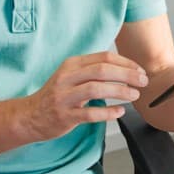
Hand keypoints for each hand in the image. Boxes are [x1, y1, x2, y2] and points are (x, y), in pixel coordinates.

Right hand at [24, 51, 149, 140]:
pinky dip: (108, 112)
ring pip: (96, 89)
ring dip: (120, 91)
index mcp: (71, 64)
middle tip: (143, 81)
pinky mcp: (65, 116)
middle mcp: (67, 78)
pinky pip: (90, 113)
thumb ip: (92, 70)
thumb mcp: (71, 76)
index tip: (140, 70)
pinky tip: (119, 112)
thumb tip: (125, 67)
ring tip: (135, 95)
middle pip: (102, 70)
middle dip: (127, 74)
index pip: (104, 57)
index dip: (126, 63)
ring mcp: (64, 97)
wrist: (29, 115)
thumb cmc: (56, 95)